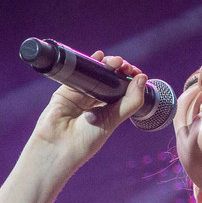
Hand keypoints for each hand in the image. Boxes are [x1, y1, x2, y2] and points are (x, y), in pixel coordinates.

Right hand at [29, 51, 148, 165]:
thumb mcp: (113, 120)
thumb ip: (130, 101)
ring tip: (116, 61)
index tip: (137, 74)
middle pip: (111, 80)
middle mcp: (96, 103)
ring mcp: (81, 95)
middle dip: (120, 70)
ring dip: (108, 64)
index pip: (124, 91)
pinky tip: (99, 57)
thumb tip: (143, 78)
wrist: (58, 146)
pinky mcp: (67, 90)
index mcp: (110, 113)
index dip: (131, 81)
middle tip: (125, 66)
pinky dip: (90, 62)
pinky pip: (80, 73)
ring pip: (97, 74)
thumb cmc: (86, 140)